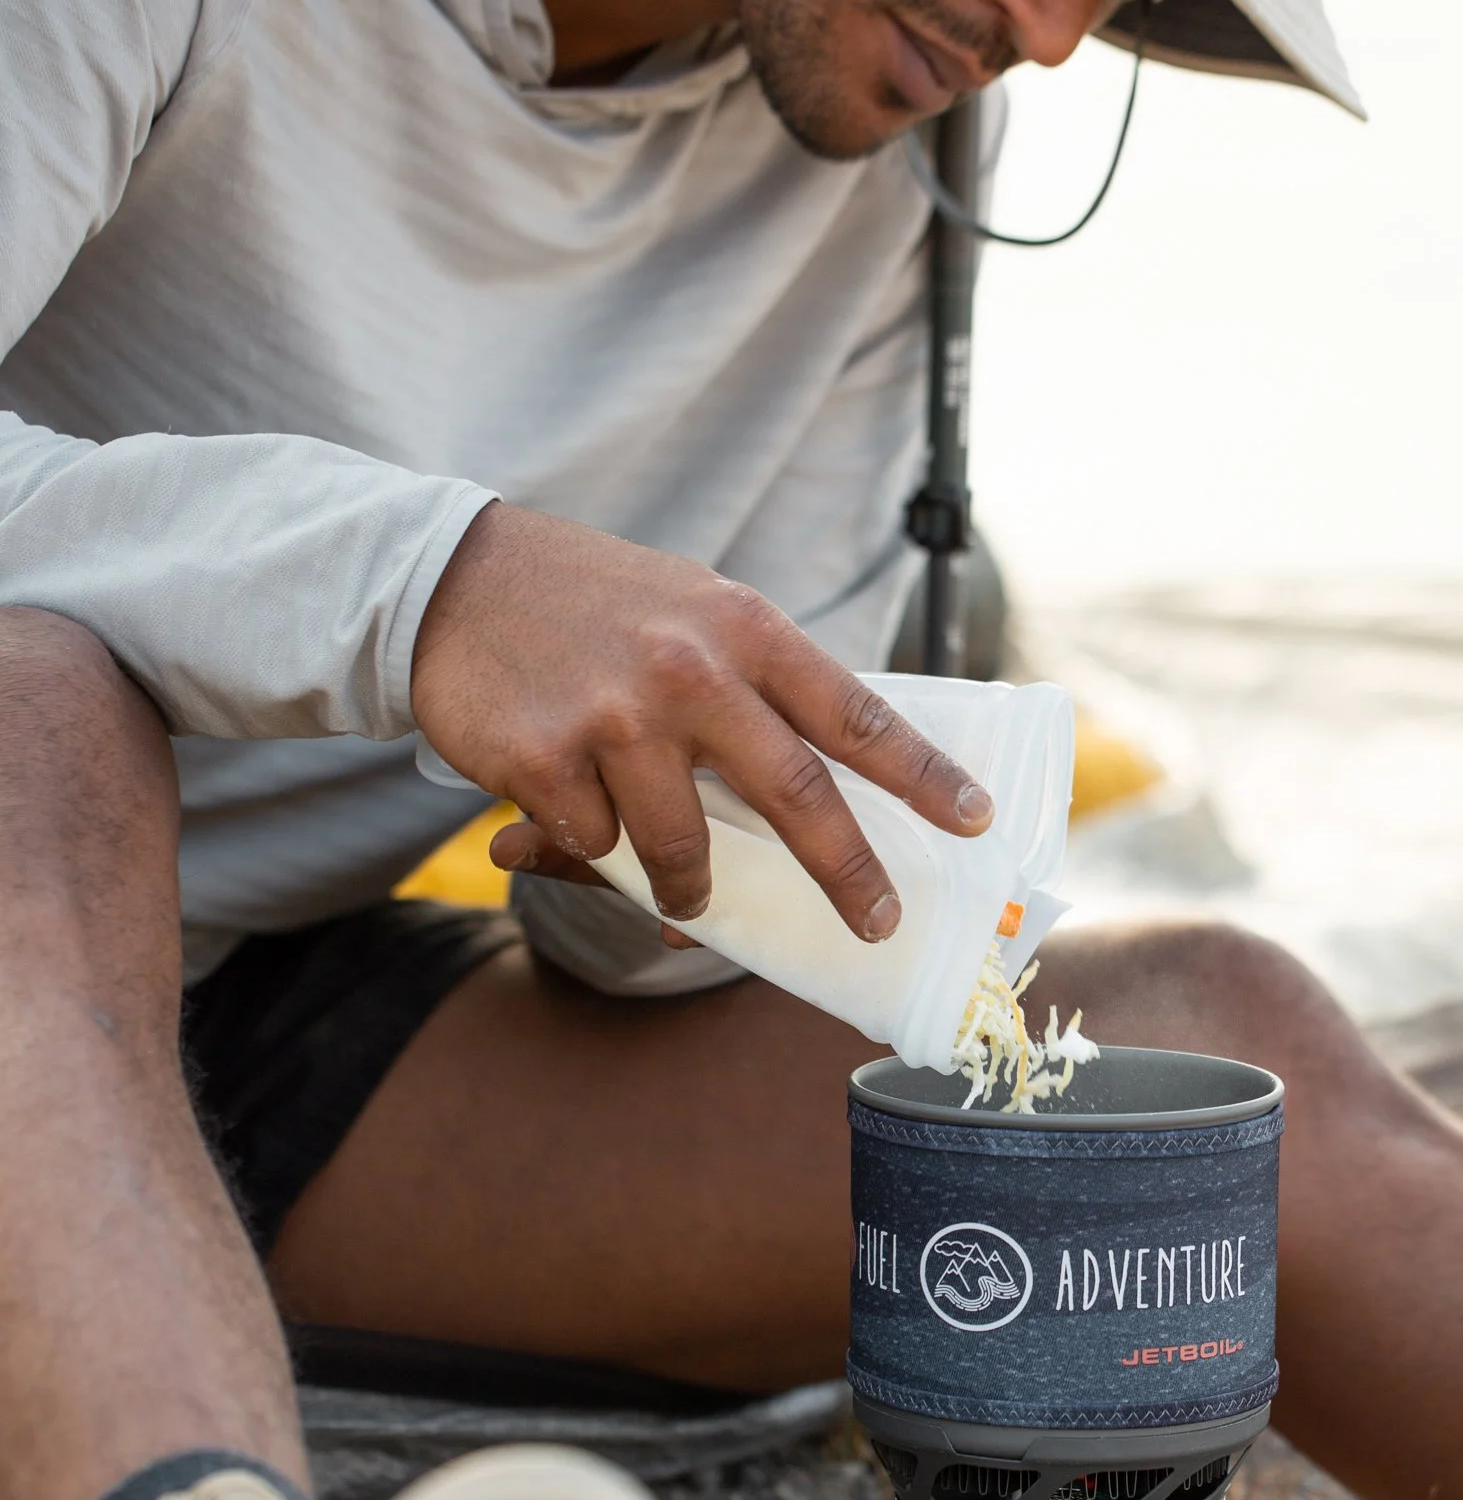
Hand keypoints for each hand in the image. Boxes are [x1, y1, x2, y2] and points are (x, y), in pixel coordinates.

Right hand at [410, 502, 992, 942]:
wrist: (449, 577)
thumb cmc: (589, 604)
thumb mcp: (689, 610)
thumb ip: (754, 684)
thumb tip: (824, 789)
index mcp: (743, 630)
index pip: (854, 714)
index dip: (922, 774)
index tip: (976, 820)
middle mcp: (690, 670)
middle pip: (797, 794)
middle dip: (848, 872)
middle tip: (878, 922)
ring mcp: (618, 717)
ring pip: (683, 848)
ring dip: (688, 885)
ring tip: (684, 889)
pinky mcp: (546, 761)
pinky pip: (595, 845)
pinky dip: (591, 841)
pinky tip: (568, 798)